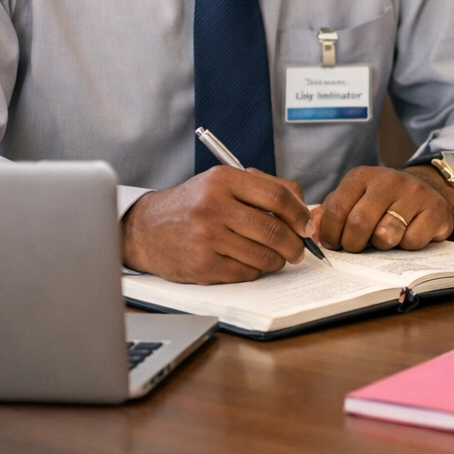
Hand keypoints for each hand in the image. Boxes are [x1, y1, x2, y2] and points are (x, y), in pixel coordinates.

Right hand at [122, 167, 314, 283]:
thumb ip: (263, 188)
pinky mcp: (203, 265)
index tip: (307, 225)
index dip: (299, 214)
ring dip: (278, 260)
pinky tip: (250, 262)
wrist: (145, 229)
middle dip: (295, 244)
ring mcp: (207, 238)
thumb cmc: (192, 204)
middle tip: (299, 249)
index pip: (276, 196)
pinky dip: (256, 270)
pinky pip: (246, 272)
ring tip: (277, 257)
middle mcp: (214, 207)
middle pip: (273, 230)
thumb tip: (304, 211)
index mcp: (223, 180)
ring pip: (263, 256)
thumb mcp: (222, 182)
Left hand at [316, 165, 453, 252]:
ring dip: (382, 245)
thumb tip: (311, 230)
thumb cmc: (383, 200)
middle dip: (353, 244)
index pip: (336, 209)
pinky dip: (407, 246)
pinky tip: (408, 235)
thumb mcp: (355, 198)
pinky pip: (412, 241)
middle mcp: (389, 180)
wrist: (429, 189)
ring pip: (386, 235)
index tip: (334, 243)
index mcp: (363, 176)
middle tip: (356, 247)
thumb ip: (330, 212)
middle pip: (359, 224)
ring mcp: (415, 193)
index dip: (330, 234)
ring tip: (384, 238)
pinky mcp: (435, 209)